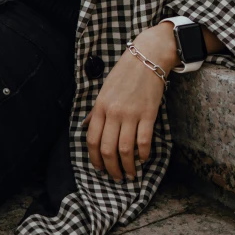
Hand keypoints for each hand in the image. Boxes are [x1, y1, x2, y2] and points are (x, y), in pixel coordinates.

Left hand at [81, 24, 178, 181]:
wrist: (148, 57)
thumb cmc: (125, 73)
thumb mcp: (104, 90)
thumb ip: (96, 111)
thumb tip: (86, 126)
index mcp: (100, 107)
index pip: (92, 140)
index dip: (95, 159)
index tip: (100, 169)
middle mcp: (113, 113)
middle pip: (107, 149)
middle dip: (111, 169)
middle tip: (116, 177)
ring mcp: (131, 114)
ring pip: (125, 150)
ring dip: (127, 167)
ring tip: (131, 175)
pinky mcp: (148, 114)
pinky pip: (144, 141)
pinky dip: (143, 154)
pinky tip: (143, 159)